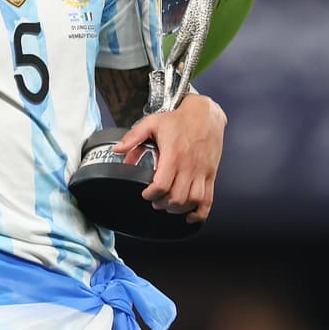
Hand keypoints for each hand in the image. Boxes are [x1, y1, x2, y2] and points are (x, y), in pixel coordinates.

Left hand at [112, 93, 225, 223]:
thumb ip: (132, 137)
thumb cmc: (179, 119)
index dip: (151, 194)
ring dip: (180, 209)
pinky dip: (200, 212)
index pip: (162, 185)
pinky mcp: (211, 173)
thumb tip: (117, 150)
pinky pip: (209, 199)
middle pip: (177, 197)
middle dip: (163, 204)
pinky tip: (190, 216)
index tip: (145, 194)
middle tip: (156, 201)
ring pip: (194, 200)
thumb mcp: (151, 123)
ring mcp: (202, 171)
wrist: (205, 114)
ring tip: (170, 206)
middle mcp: (189, 165)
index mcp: (173, 154)